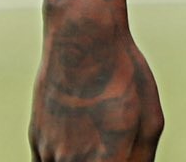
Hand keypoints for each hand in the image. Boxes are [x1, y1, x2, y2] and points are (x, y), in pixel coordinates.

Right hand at [30, 0, 163, 160]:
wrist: (81, 36)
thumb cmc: (122, 76)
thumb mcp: (150, 122)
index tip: (116, 158)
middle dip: (100, 161)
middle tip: (108, 149)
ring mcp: (49, 153)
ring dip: (79, 159)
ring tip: (92, 134)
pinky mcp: (35, 138)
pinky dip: (63, 159)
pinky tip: (78, 142)